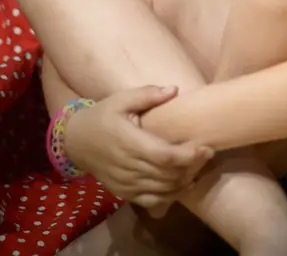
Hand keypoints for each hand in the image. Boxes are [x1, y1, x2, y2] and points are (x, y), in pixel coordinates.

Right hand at [64, 85, 213, 212]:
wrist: (76, 142)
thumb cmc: (102, 116)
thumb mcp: (121, 99)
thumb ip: (147, 95)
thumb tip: (174, 90)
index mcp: (130, 143)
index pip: (165, 156)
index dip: (189, 156)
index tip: (206, 148)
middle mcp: (129, 167)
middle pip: (168, 176)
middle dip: (192, 167)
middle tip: (207, 154)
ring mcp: (126, 183)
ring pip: (163, 190)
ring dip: (184, 181)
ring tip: (199, 167)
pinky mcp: (124, 193)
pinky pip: (152, 200)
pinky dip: (171, 196)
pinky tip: (184, 185)